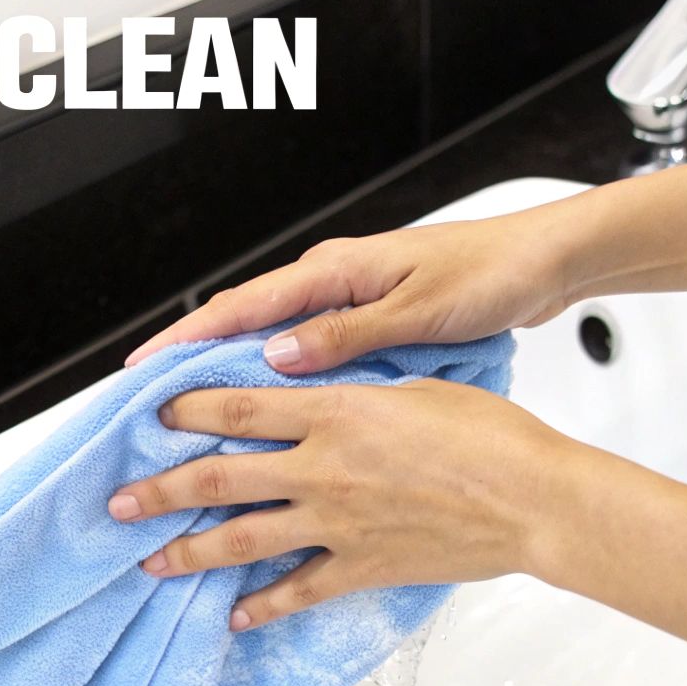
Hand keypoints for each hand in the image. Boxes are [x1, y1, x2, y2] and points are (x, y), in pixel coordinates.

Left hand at [105, 379, 584, 629]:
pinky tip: (236, 615)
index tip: (155, 416)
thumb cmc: (490, 435)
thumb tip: (322, 389)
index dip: (187, 410)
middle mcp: (322, 467)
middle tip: (120, 501)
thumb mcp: (416, 387)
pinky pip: (298, 590)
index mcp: (335, 411)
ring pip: (241, 539)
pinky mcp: (361, 566)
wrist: (531, 500)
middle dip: (161, 489)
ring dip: (189, 551)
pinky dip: (263, 606)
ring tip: (150, 560)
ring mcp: (337, 522)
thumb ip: (357, 390)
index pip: (238, 406)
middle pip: (219, 476)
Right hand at [124, 204, 587, 373]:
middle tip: (149, 409)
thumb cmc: (489, 275)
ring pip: (273, 343)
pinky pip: (309, 355)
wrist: (543, 263)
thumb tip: (279, 357)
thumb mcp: (418, 309)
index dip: (187, 340)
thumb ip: (348, 334)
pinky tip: (273, 416)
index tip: (142, 372)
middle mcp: (334, 282)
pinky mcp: (371, 325)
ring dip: (234, 376)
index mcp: (335, 270)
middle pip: (245, 325)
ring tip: (195, 422)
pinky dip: (282, 382)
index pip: (242, 307)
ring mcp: (351, 303)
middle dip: (194, 362)